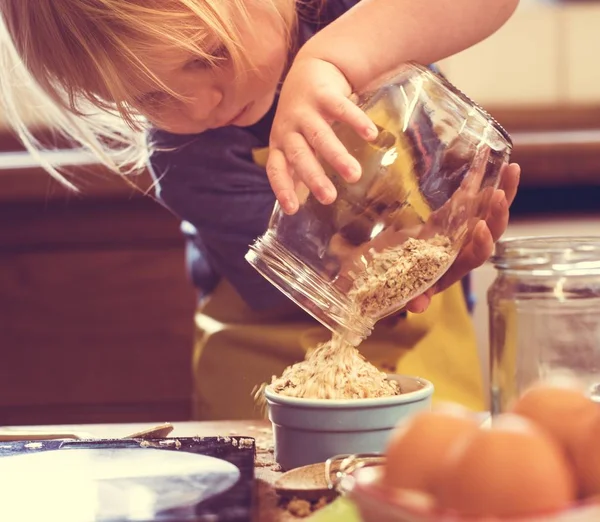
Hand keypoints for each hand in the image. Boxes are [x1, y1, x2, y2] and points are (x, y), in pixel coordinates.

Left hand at [266, 55, 377, 214]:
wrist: (310, 68)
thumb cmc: (303, 115)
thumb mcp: (295, 140)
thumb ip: (300, 165)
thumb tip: (304, 201)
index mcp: (280, 143)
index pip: (276, 169)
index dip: (282, 188)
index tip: (292, 209)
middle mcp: (289, 128)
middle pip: (300, 155)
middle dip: (313, 177)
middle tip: (329, 198)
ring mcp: (305, 111)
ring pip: (320, 136)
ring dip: (336, 156)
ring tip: (355, 175)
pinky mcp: (324, 94)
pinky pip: (341, 109)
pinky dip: (356, 121)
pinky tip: (371, 135)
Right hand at [405, 162, 520, 313]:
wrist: (391, 268)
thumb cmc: (398, 279)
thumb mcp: (402, 289)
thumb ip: (412, 297)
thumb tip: (416, 306)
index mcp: (456, 265)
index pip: (477, 256)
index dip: (482, 244)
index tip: (479, 228)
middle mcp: (464, 246)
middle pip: (491, 230)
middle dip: (498, 213)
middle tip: (499, 194)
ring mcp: (462, 227)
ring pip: (489, 210)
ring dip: (503, 191)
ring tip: (512, 169)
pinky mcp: (454, 213)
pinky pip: (472, 196)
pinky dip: (481, 178)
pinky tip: (487, 157)